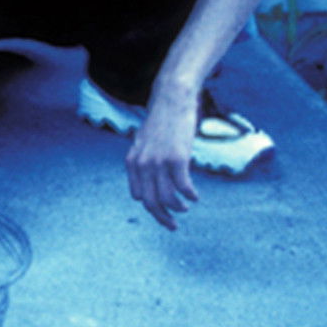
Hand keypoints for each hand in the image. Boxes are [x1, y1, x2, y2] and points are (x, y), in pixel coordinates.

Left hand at [125, 83, 201, 229]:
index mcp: (132, 162)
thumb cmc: (161, 123)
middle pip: (150, 202)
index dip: (151, 206)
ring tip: (185, 208)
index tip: (162, 211)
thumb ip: (144, 162)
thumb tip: (151, 183)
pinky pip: (183, 187)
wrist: (171, 100)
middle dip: (162, 218)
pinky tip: (195, 197)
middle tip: (173, 226)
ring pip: (166, 198)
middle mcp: (142, 164)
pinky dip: (189, 195)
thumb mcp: (144, 143)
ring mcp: (158, 162)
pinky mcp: (176, 159)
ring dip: (177, 208)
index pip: (138, 196)